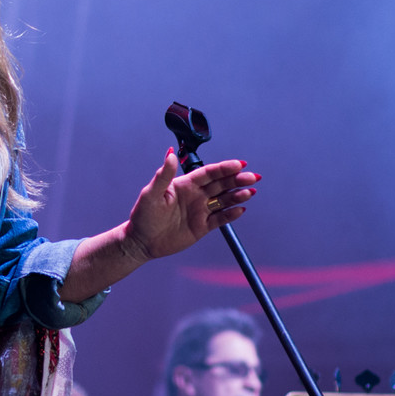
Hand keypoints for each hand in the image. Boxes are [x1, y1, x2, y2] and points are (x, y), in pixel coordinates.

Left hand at [120, 149, 257, 262]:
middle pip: (221, 185)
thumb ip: (163, 175)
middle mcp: (195, 195)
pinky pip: (221, 219)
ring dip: (237, 195)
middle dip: (237, 180)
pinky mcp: (202, 226)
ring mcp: (200, 210)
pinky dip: (231, 214)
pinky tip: (240, 209)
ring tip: (250, 192)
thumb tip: (169, 154)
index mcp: (185, 184)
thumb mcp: (151, 194)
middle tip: (252, 177)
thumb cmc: (143, 215)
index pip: (209, 173)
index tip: (240, 164)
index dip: (224, 168)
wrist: (141, 242)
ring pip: (224, 200)